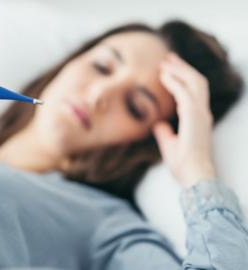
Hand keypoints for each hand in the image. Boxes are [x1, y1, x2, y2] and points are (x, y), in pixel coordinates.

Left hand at [153, 53, 215, 188]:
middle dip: (182, 67)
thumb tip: (158, 124)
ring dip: (179, 70)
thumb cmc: (184, 165)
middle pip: (197, 81)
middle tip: (168, 58)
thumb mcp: (170, 146)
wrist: (193, 175)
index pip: (194, 91)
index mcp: (199, 119)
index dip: (183, 78)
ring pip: (194, 82)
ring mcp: (201, 113)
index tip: (169, 69)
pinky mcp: (194, 117)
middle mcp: (202, 113)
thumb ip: (165, 133)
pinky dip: (175, 82)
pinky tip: (164, 76)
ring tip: (165, 62)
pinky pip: (185, 93)